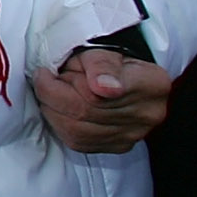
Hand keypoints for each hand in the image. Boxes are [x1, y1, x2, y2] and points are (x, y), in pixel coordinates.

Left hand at [33, 47, 173, 154]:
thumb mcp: (103, 50)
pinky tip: (60, 110)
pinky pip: (79, 143)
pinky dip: (61, 125)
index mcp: (151, 83)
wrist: (123, 77)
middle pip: (85, 112)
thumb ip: (101, 64)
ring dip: (53, 111)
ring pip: (77, 131)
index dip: (65, 82)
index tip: (46, 72)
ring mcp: (134, 134)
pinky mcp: (119, 146)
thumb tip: (101, 87)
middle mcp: (148, 114)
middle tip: (45, 80)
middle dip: (53, 95)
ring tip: (53, 94)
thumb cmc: (110, 63)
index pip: (101, 91)